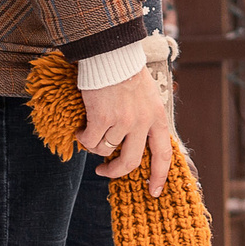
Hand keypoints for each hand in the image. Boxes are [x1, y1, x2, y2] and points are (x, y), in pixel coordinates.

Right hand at [77, 68, 173, 194]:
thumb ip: (148, 119)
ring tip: (89, 135)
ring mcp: (122, 121)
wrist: (111, 54)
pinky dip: (82, 139)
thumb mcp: (149, 97)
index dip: (159, 176)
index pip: (164, 154)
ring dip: (95, 147)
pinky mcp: (101, 118)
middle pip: (131, 162)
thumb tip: (141, 144)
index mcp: (157, 117)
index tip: (153, 191)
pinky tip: (80, 130)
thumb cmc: (128, 74)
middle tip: (105, 172)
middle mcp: (142, 122)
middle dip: (116, 172)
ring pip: (106, 150)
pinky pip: (89, 141)